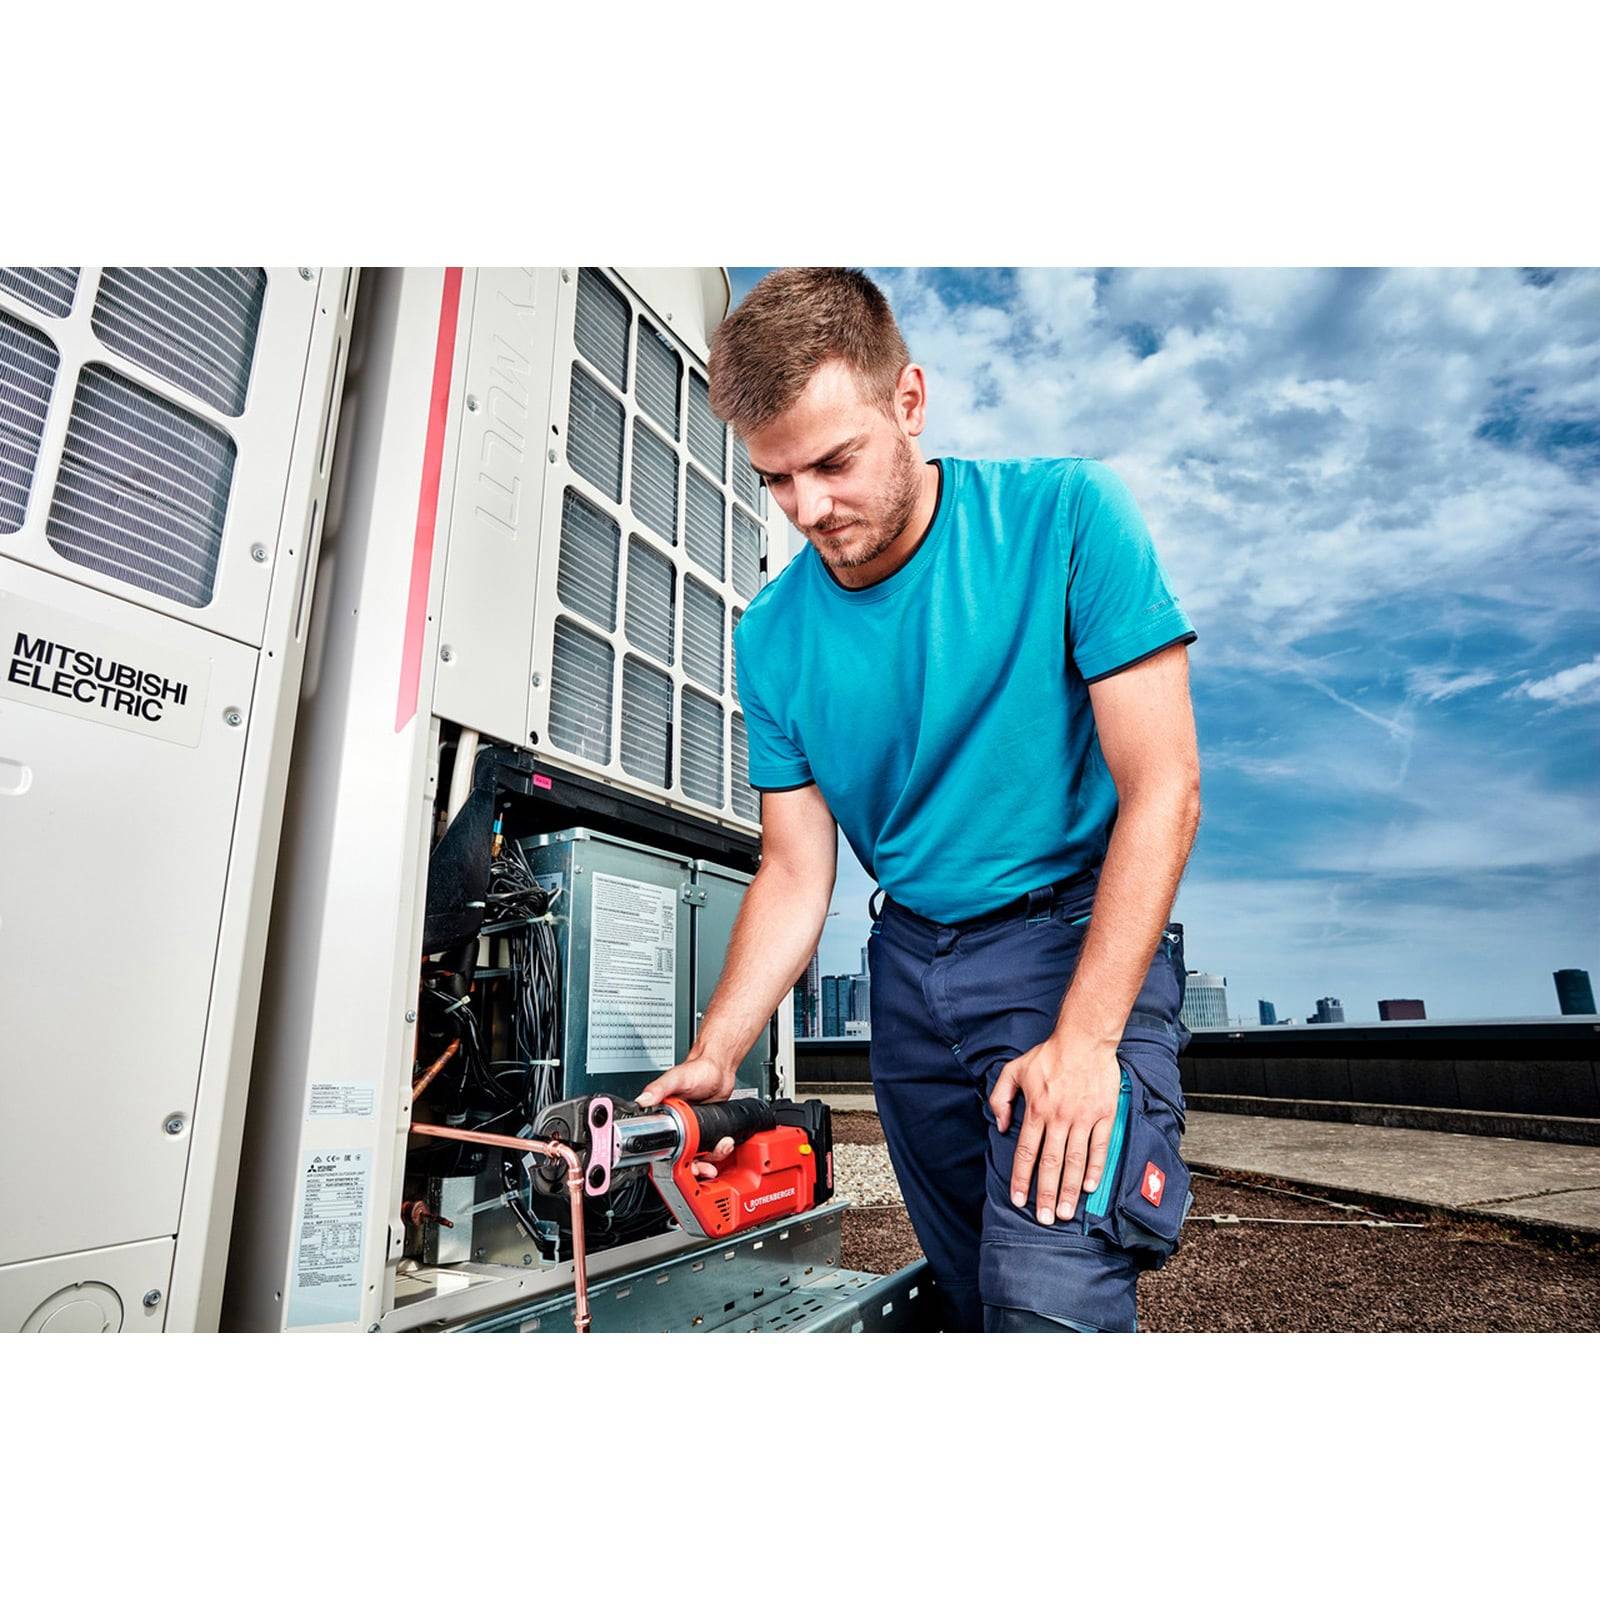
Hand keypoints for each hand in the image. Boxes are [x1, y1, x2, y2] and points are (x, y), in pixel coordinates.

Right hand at [636, 1055, 736, 1179]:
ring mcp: (692, 1131)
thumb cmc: (697, 1070)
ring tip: (720, 1147)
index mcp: (663, 1116)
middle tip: (703, 1167)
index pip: (659, 1144)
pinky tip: (724, 1143)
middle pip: (679, 1158)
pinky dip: (719, 1151)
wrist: (720, 1069)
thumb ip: (659, 1088)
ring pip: (696, 1157)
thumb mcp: (676, 1078)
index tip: (680, 1165)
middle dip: (693, 1167)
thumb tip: (642, 1101)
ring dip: (710, 1158)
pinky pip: (710, 1150)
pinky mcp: (706, 1131)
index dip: (668, 1159)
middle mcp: (676, 1126)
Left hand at [988, 1032, 1120, 1225]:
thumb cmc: (1050, 1054)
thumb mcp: (1015, 1069)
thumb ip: (1001, 1097)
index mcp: (1036, 1109)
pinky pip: (1100, 1147)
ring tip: (1067, 1212)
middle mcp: (1058, 1117)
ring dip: (1070, 1189)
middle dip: (1046, 1194)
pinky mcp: (1104, 1114)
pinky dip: (1095, 1168)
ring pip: (1075, 1160)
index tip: (1019, 1200)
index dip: (1022, 1179)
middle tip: (1045, 1219)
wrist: (1085, 1039)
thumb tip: (1000, 1124)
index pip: (1026, 1152)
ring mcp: (1083, 1117)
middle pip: (1051, 1163)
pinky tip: (1090, 1187)